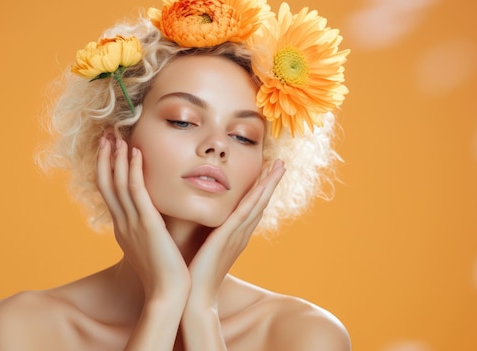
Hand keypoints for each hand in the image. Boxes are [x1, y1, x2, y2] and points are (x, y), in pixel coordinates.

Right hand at [96, 137, 189, 299]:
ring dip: (116, 157)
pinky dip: (133, 170)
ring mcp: (132, 223)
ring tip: (116, 135)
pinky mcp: (146, 224)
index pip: (109, 192)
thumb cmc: (165, 274)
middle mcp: (122, 223)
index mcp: (122, 228)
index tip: (108, 148)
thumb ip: (150, 230)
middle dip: (104, 157)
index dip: (106, 168)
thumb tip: (156, 218)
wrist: (168, 294)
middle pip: (106, 183)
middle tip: (106, 134)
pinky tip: (135, 152)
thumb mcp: (151, 247)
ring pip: (117, 183)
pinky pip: (136, 191)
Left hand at [186, 159, 285, 308]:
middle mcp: (240, 235)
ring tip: (279, 166)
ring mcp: (236, 236)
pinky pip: (244, 213)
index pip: (251, 208)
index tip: (267, 172)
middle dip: (270, 182)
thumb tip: (199, 225)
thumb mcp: (204, 250)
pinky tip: (262, 184)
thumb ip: (206, 236)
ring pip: (256, 204)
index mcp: (234, 237)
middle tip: (281, 163)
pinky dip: (255, 197)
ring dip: (268, 184)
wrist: (195, 298)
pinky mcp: (227, 237)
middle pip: (260, 203)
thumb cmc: (195, 276)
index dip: (261, 190)